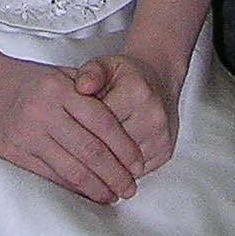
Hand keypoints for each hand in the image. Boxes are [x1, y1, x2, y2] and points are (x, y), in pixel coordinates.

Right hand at [0, 49, 144, 202]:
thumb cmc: (20, 78)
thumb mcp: (55, 73)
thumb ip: (86, 90)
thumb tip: (120, 119)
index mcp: (58, 88)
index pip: (102, 122)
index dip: (124, 147)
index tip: (138, 164)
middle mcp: (44, 111)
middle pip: (91, 151)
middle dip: (116, 174)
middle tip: (131, 188)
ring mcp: (27, 134)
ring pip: (72, 169)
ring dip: (98, 188)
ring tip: (113, 196)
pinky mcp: (13, 153)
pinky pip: (50, 176)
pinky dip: (72, 190)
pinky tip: (86, 194)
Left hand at [73, 50, 181, 174]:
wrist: (158, 81)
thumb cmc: (127, 75)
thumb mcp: (105, 65)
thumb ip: (90, 73)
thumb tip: (81, 86)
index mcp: (136, 92)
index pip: (101, 121)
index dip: (81, 124)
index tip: (70, 124)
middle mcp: (153, 116)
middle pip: (112, 145)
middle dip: (91, 145)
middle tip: (76, 142)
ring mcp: (161, 137)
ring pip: (123, 162)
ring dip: (105, 161)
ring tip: (90, 150)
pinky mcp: (164, 152)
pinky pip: (135, 170)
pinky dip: (120, 167)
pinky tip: (108, 159)